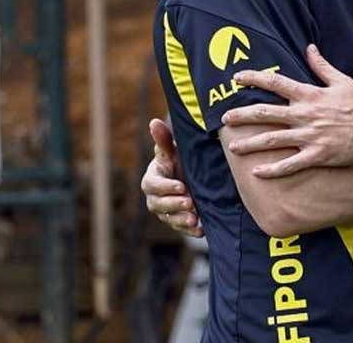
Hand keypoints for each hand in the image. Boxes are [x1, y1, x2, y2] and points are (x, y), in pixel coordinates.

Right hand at [141, 118, 202, 236]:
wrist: (189, 174)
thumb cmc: (177, 159)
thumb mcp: (172, 150)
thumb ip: (163, 139)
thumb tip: (154, 122)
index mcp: (152, 179)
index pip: (153, 185)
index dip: (166, 187)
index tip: (181, 186)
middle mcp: (155, 198)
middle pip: (159, 205)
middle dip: (174, 204)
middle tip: (190, 203)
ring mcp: (165, 211)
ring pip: (169, 219)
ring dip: (181, 220)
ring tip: (194, 219)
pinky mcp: (177, 221)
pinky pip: (181, 228)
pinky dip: (190, 231)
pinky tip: (201, 230)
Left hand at [222, 44, 352, 177]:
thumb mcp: (342, 80)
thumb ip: (322, 66)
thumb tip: (310, 48)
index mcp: (310, 95)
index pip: (275, 83)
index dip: (254, 78)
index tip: (236, 78)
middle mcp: (305, 115)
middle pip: (265, 113)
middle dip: (242, 116)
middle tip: (225, 118)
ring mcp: (310, 136)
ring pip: (272, 140)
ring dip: (250, 144)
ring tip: (233, 147)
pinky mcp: (318, 155)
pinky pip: (290, 164)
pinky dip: (272, 169)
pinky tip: (257, 172)